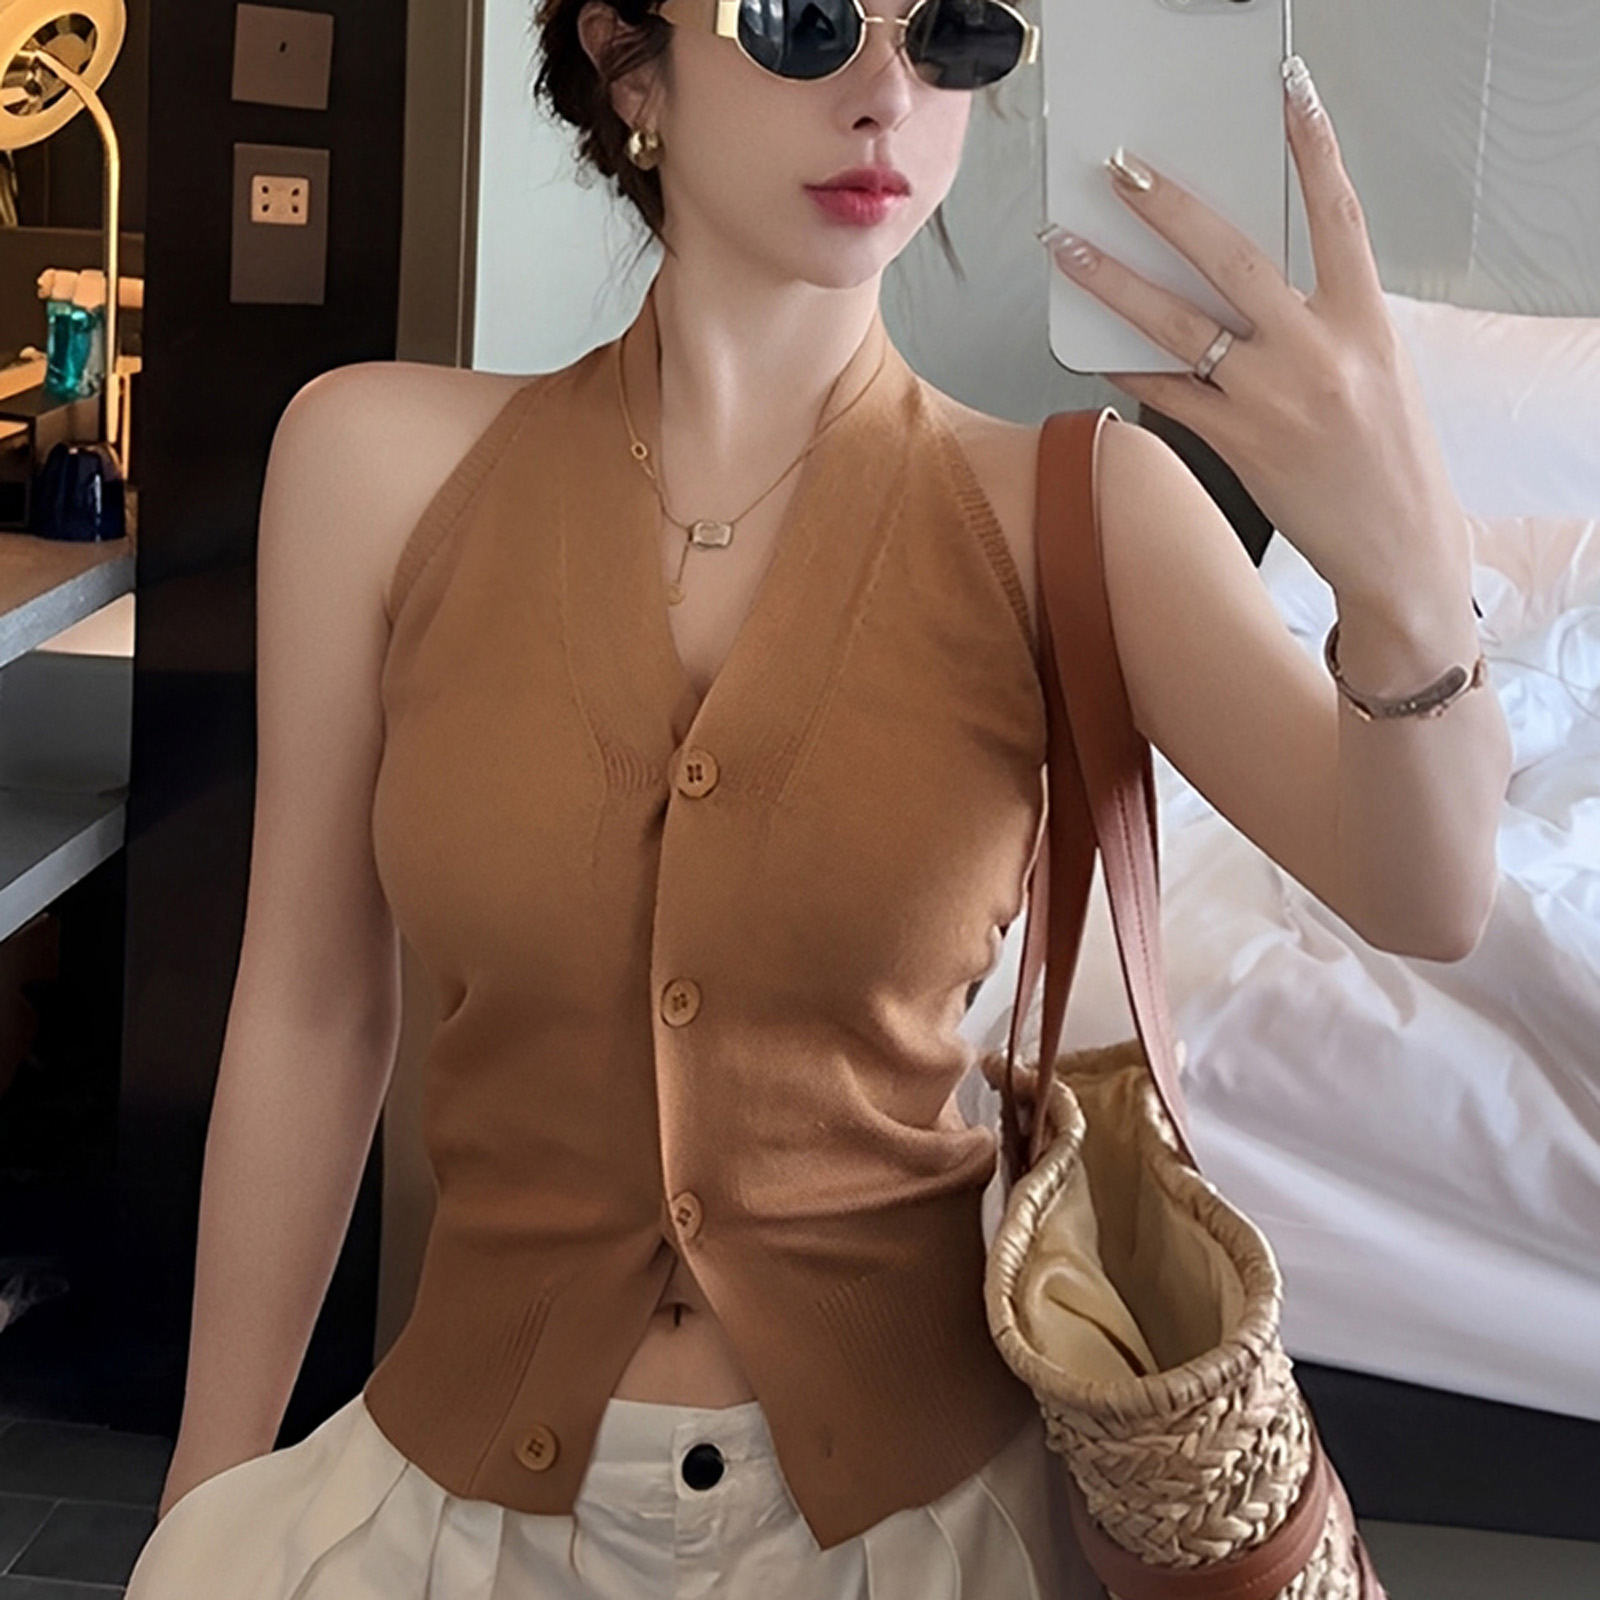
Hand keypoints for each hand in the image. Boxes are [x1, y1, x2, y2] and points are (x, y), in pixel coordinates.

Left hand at [1041, 56, 1471, 624]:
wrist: (1398, 547)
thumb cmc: (1387, 458)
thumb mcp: (1376, 369)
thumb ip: (1320, 322)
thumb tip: (1242, 287)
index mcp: (1365, 323)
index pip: (1341, 216)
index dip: (1316, 150)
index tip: (1288, 97)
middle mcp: (1318, 352)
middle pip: (1233, 258)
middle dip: (1169, 208)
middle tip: (1121, 171)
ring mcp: (1273, 399)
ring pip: (1179, 324)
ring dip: (1114, 282)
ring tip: (1068, 249)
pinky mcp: (1238, 444)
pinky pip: (1168, 393)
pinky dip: (1129, 365)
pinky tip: (1094, 344)